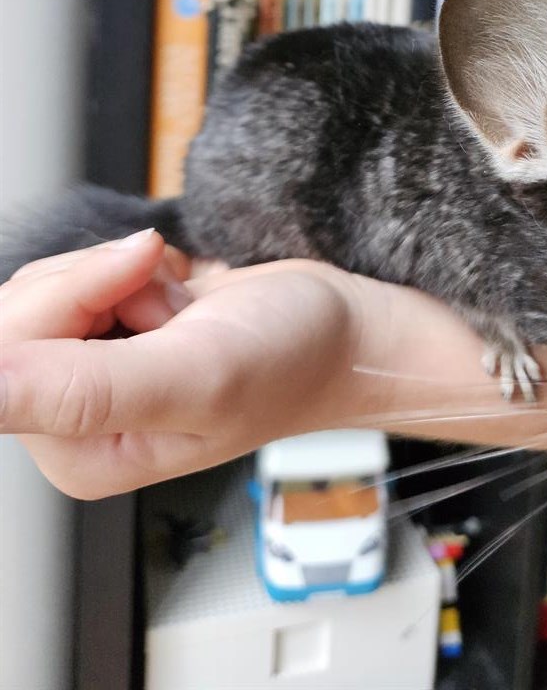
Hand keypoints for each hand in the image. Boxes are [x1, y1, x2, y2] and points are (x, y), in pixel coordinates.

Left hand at [0, 232, 365, 497]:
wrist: (343, 327)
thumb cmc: (292, 363)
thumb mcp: (193, 376)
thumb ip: (82, 392)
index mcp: (81, 451)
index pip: (9, 357)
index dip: (71, 296)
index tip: (141, 279)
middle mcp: (78, 419)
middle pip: (22, 315)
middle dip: (98, 280)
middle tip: (168, 297)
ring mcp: (94, 374)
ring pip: (53, 287)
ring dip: (122, 272)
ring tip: (182, 305)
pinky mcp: (113, 333)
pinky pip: (85, 274)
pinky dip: (135, 265)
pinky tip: (182, 293)